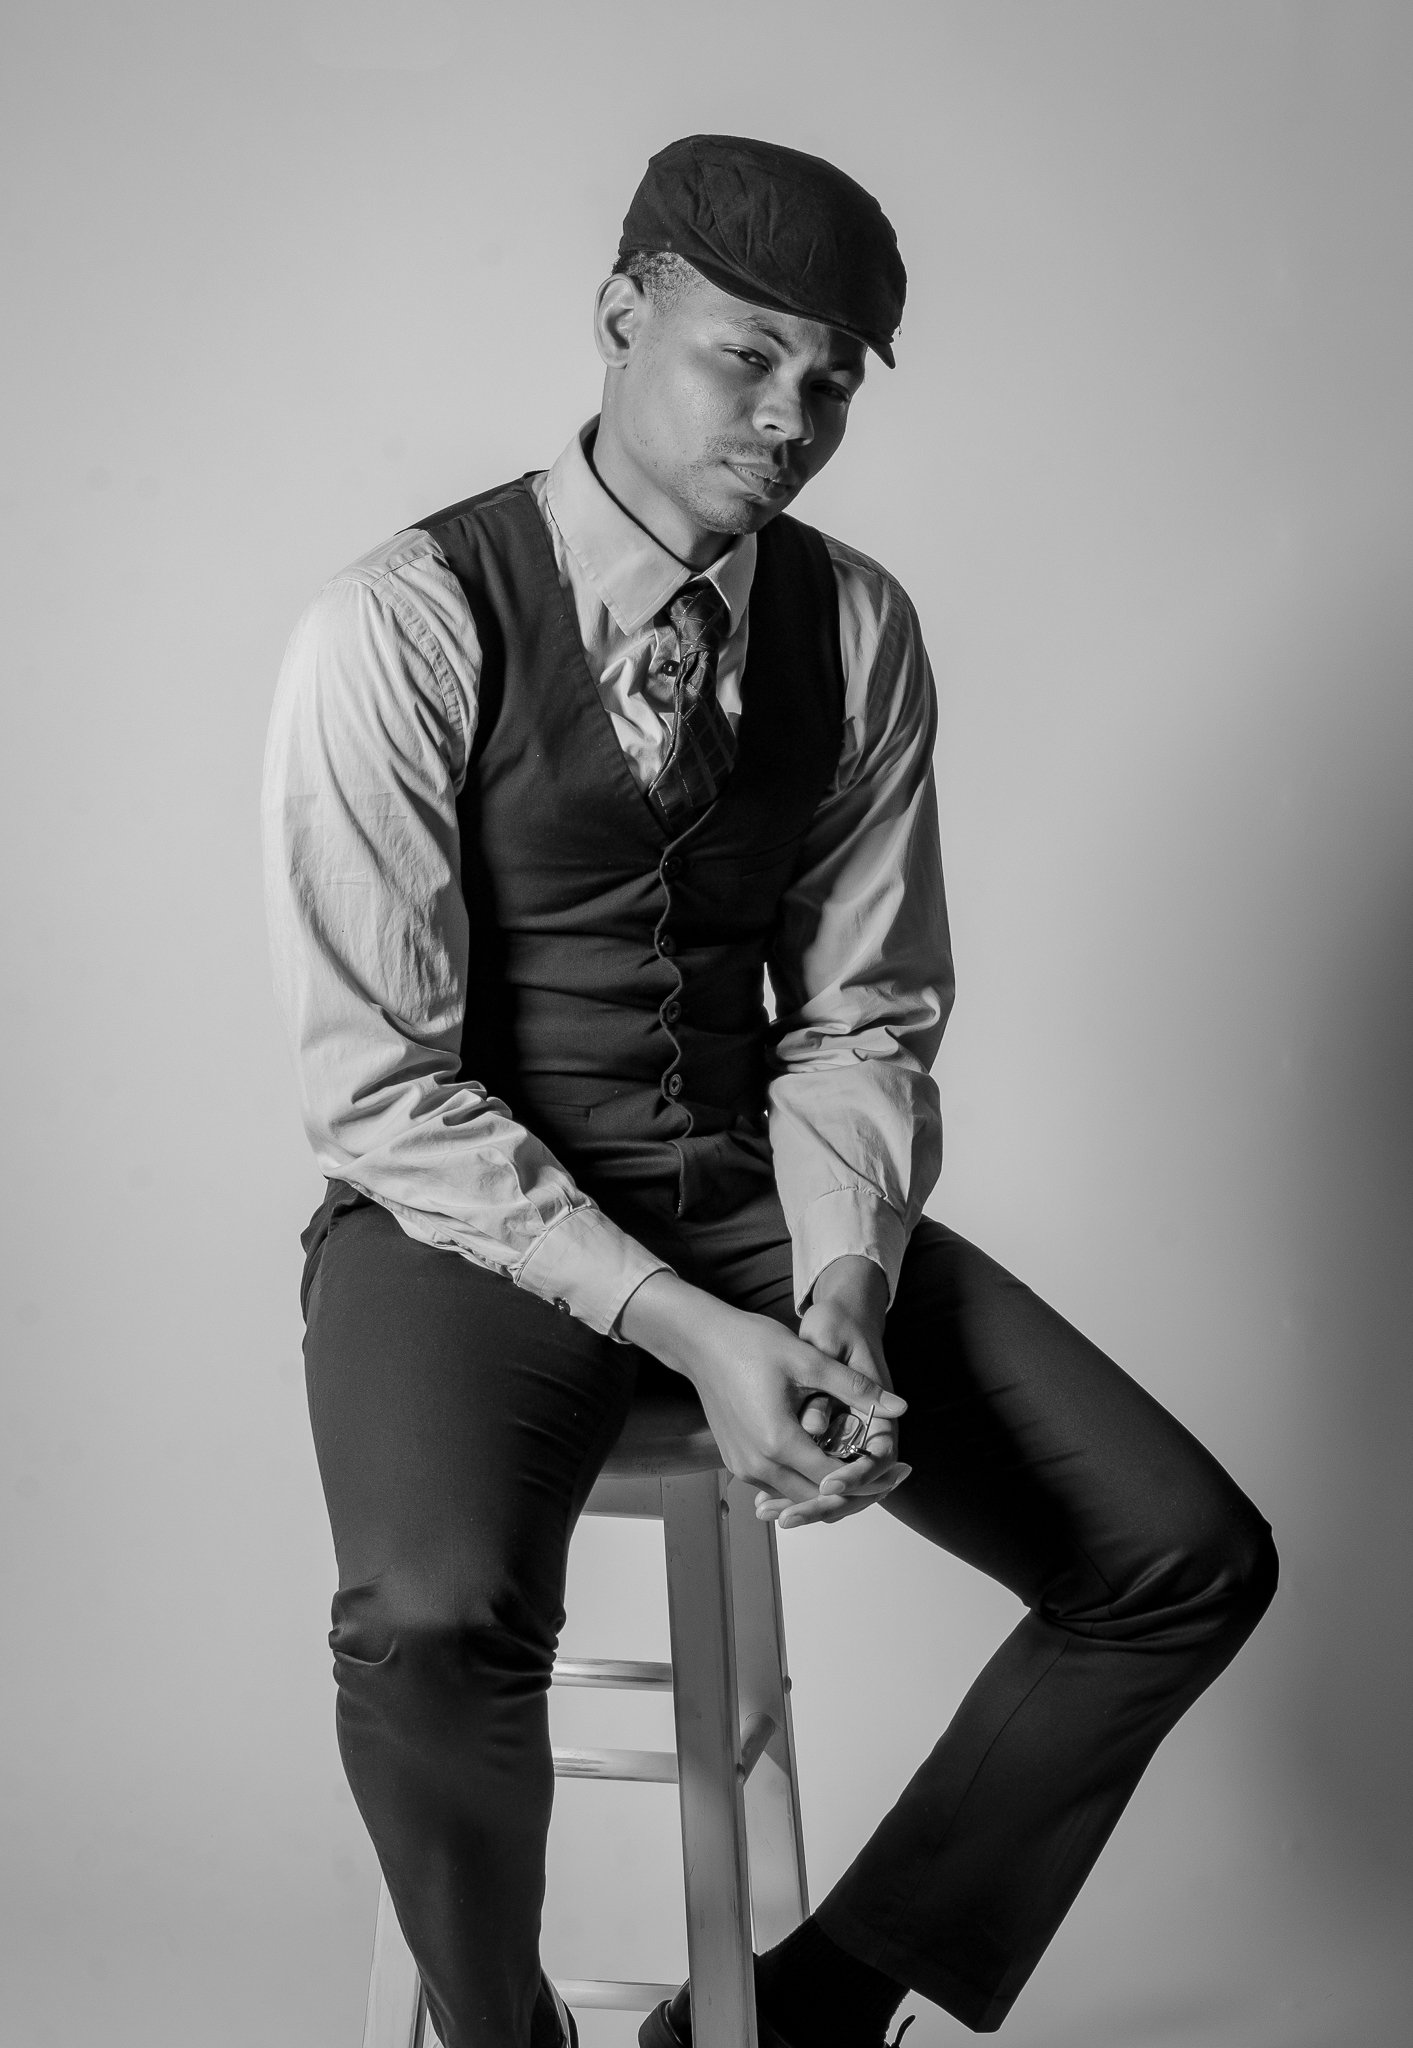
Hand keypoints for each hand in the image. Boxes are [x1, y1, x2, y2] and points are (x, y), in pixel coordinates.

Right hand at [760, 1255, 910, 1529]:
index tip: (897, 1472)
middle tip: (890, 1477)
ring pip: (797, 1495)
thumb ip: (854, 1387)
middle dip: (855, 1491)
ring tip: (864, 1469)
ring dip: (829, 1488)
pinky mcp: (736, 1462)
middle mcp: (758, 1465)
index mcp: (778, 1442)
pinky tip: (828, 1460)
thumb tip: (899, 1407)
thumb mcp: (808, 1359)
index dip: (870, 1479)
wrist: (700, 1342)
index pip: (835, 1481)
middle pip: (817, 1498)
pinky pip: (777, 1484)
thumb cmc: (750, 1344)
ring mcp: (743, 1467)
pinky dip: (804, 1480)